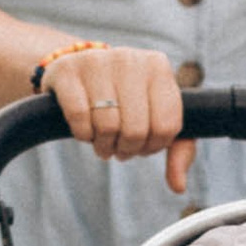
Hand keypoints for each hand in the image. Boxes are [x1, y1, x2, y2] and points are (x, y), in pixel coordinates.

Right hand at [43, 44, 192, 192]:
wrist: (77, 71)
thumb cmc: (124, 100)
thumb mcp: (156, 117)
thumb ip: (178, 150)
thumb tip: (179, 186)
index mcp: (159, 66)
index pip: (167, 126)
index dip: (152, 146)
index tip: (142, 144)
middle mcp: (130, 58)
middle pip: (137, 129)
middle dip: (127, 149)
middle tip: (119, 147)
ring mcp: (97, 61)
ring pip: (107, 125)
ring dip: (103, 145)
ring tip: (102, 141)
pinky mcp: (67, 70)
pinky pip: (79, 117)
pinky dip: (82, 134)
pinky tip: (85, 131)